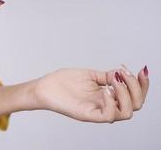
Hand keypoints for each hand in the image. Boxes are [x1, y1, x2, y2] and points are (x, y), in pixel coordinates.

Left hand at [32, 65, 148, 122]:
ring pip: (126, 113)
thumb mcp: (89, 75)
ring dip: (125, 94)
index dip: (142, 84)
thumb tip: (121, 72)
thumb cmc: (63, 81)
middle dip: (136, 87)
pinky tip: (104, 90)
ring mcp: (97, 111)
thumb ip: (106, 76)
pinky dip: (111, 102)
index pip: (135, 96)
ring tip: (113, 81)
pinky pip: (108, 116)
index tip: (141, 69)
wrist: (44, 87)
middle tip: (123, 74)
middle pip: (136, 105)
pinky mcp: (87, 115)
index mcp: (107, 96)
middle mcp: (105, 105)